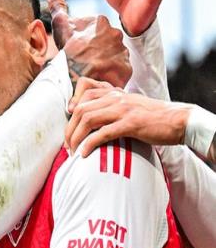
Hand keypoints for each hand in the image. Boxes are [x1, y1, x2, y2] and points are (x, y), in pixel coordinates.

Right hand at [47, 0, 131, 87]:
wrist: (79, 80)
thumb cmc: (68, 54)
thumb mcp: (60, 27)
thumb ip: (57, 6)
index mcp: (100, 22)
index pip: (93, 30)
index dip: (83, 41)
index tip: (77, 50)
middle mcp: (115, 33)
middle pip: (104, 42)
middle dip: (95, 50)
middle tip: (83, 63)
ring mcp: (122, 50)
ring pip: (112, 55)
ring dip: (103, 62)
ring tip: (91, 72)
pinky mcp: (126, 67)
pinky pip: (119, 69)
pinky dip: (110, 74)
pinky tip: (99, 77)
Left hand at [65, 78, 189, 155]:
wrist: (180, 121)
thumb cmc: (154, 119)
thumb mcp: (130, 108)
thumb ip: (113, 110)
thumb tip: (94, 124)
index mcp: (116, 94)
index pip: (85, 95)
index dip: (72, 111)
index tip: (70, 128)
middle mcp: (117, 98)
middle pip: (81, 110)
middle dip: (70, 129)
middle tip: (67, 146)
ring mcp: (124, 110)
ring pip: (88, 119)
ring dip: (76, 137)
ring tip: (73, 151)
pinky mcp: (132, 123)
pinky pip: (104, 132)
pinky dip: (90, 143)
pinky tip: (84, 154)